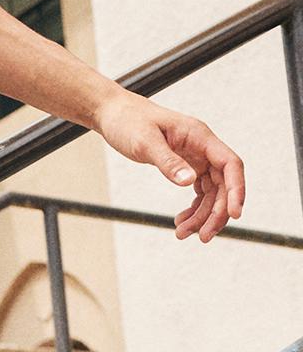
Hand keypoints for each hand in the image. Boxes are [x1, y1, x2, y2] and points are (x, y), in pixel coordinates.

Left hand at [92, 87, 244, 242]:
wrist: (113, 114)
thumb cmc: (128, 121)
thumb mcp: (145, 142)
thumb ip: (167, 162)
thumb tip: (189, 182)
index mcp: (200, 136)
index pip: (230, 165)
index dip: (237, 190)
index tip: (233, 215)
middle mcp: (203, 147)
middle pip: (224, 184)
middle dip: (216, 212)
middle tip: (203, 237)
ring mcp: (195, 157)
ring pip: (211, 192)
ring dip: (202, 215)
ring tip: (182, 233)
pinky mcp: (185, 165)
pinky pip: (199, 191)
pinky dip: (193, 208)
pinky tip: (181, 221)